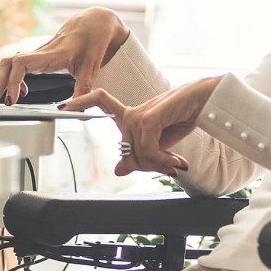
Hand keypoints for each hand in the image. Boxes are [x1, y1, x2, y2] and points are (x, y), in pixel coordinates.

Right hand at [0, 7, 130, 104]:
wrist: (96, 23)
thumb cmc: (93, 41)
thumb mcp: (91, 70)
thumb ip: (83, 92)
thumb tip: (76, 112)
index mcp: (52, 54)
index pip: (22, 63)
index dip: (12, 81)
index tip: (13, 99)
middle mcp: (41, 52)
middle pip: (8, 63)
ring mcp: (38, 53)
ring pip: (10, 62)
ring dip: (2, 81)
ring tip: (0, 99)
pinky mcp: (39, 55)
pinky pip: (18, 64)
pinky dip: (13, 78)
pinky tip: (20, 91)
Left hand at [64, 76, 222, 176]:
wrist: (208, 101)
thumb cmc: (185, 117)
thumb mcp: (160, 144)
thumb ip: (140, 155)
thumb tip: (118, 169)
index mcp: (133, 115)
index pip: (100, 100)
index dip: (81, 102)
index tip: (63, 106)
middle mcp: (133, 112)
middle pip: (126, 151)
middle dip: (148, 166)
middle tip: (170, 167)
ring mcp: (140, 113)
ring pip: (137, 154)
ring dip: (159, 164)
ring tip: (176, 163)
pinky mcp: (149, 117)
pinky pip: (146, 149)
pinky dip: (161, 160)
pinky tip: (176, 161)